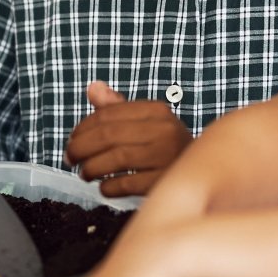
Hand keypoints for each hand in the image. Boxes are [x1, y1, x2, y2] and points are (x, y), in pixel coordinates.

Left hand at [64, 81, 192, 196]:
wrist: (207, 172)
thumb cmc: (165, 146)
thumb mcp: (145, 121)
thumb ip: (117, 107)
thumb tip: (92, 88)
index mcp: (156, 110)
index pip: (107, 114)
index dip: (82, 128)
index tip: (71, 140)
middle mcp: (165, 130)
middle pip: (108, 135)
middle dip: (81, 148)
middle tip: (70, 159)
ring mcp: (168, 156)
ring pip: (116, 159)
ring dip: (91, 168)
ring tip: (84, 174)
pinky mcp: (166, 181)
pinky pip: (127, 183)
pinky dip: (109, 187)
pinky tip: (103, 188)